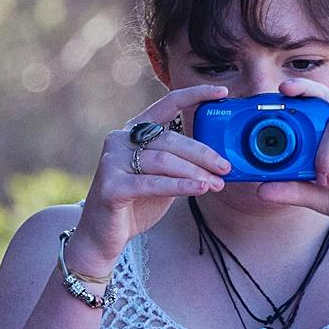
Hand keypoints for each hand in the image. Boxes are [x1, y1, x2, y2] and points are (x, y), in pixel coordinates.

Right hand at [67, 83, 232, 276]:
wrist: (102, 237)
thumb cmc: (135, 205)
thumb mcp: (161, 177)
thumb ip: (179, 162)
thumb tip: (219, 159)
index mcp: (133, 131)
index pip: (166, 104)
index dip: (195, 95)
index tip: (222, 92)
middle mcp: (119, 140)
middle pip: (170, 139)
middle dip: (203, 153)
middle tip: (226, 167)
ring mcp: (112, 162)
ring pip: (164, 161)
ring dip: (196, 172)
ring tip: (217, 184)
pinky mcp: (111, 186)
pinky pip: (153, 183)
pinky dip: (180, 185)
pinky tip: (200, 188)